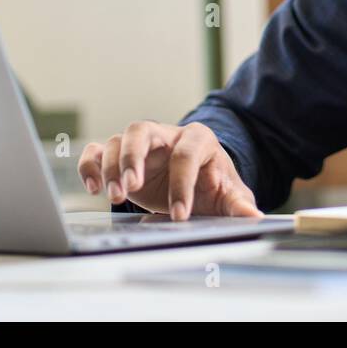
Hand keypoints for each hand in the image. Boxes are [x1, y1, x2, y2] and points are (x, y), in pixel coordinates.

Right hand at [78, 121, 260, 220]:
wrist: (196, 183)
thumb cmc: (212, 186)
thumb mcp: (228, 195)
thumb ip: (239, 204)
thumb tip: (256, 216)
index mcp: (198, 140)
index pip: (186, 155)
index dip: (182, 185)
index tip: (180, 215)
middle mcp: (166, 135)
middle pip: (142, 131)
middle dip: (133, 158)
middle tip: (130, 189)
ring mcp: (141, 144)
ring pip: (118, 140)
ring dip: (112, 167)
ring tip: (116, 196)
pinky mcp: (120, 156)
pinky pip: (97, 150)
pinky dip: (90, 165)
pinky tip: (92, 187)